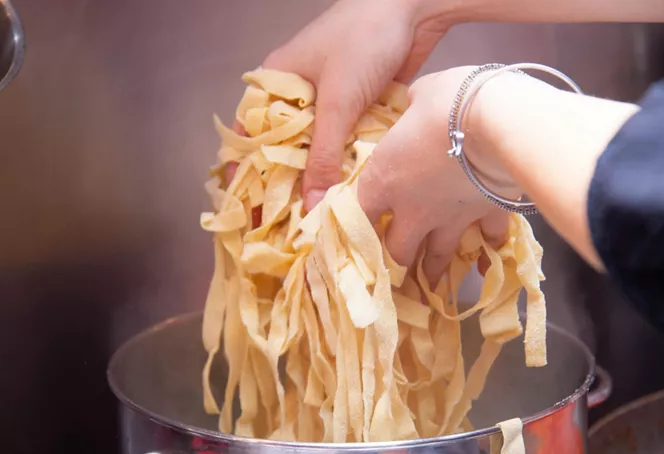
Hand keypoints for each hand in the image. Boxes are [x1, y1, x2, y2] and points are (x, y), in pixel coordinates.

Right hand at [263, 0, 453, 210]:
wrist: (415, 7)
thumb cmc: (364, 39)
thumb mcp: (338, 101)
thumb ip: (323, 156)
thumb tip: (312, 207)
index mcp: (276, 80)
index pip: (252, 134)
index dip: (248, 171)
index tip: (249, 207)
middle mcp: (298, 92)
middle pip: (286, 146)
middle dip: (288, 182)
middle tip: (287, 222)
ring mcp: (330, 99)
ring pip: (319, 146)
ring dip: (320, 175)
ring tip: (317, 216)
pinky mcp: (358, 105)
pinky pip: (346, 141)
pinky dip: (347, 162)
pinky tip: (348, 192)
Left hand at [357, 66, 524, 283]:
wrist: (499, 124)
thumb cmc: (447, 103)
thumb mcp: (419, 94)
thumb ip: (412, 105)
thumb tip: (416, 102)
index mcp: (383, 181)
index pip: (356, 214)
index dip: (350, 227)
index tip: (348, 238)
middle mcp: (412, 209)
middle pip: (394, 250)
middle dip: (390, 263)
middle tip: (388, 274)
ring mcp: (450, 218)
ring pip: (435, 256)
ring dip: (429, 273)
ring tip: (426, 287)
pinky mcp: (486, 216)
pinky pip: (487, 241)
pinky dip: (486, 251)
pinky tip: (485, 262)